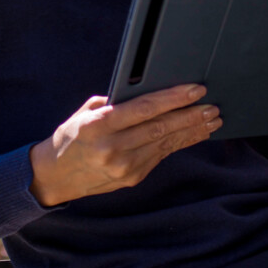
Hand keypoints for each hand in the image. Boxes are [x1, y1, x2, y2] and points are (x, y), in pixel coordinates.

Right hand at [28, 84, 221, 205]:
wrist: (54, 176)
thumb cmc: (71, 136)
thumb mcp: (85, 113)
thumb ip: (115, 103)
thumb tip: (149, 91)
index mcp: (98, 126)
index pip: (143, 109)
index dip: (172, 99)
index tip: (195, 89)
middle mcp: (112, 148)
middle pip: (160, 128)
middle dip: (190, 116)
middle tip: (212, 106)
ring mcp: (123, 167)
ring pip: (165, 144)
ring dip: (192, 131)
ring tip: (212, 120)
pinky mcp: (132, 178)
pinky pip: (161, 156)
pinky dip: (179, 143)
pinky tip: (194, 134)